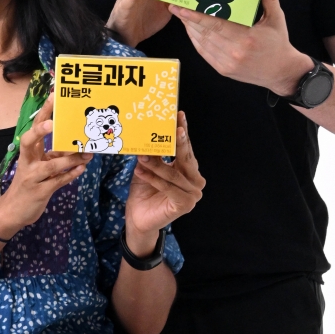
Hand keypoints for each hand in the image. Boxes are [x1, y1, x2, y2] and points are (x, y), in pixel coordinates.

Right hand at [0, 94, 90, 236]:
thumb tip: (75, 145)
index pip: (33, 128)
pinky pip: (58, 181)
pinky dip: (71, 174)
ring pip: (52, 164)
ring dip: (71, 159)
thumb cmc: (30, 183)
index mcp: (28, 152)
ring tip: (87, 153)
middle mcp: (28, 161)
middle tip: (53, 122)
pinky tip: (82, 168)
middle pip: (30, 140)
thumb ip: (54, 155)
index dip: (43, 112)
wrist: (14, 210)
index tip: (53, 97)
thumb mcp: (39, 166)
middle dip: (40, 130)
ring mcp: (33, 177)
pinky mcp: (40, 191)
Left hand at [124, 112, 204, 255]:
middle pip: (185, 158)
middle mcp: (195, 180)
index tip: (179, 115)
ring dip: (156, 164)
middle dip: (178, 142)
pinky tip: (140, 172)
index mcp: (188, 169)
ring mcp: (193, 194)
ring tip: (141, 156)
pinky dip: (154, 179)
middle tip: (173, 128)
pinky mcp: (185, 205)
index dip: (183, 131)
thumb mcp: (147, 167)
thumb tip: (148, 132)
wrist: (139, 218)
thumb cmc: (145, 190)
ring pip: (174, 174)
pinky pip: (168, 187)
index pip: (186, 148)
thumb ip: (153, 153)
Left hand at [169, 0, 313, 95]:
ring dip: (189, 29)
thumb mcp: (276, 18)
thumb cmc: (278, 43)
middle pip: (204, 32)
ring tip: (181, 16)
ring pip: (202, 43)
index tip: (182, 7)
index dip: (195, 16)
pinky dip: (195, 41)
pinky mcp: (223, 70)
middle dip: (186, 19)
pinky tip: (191, 30)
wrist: (282, 72)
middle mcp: (235, 51)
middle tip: (174, 7)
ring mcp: (227, 62)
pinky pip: (204, 53)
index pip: (215, 24)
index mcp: (246, 37)